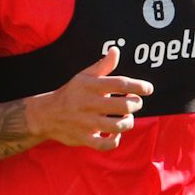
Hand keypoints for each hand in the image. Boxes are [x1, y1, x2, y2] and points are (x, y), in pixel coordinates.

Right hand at [24, 47, 152, 150]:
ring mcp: (86, 123)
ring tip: (127, 117)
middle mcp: (89, 104)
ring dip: (128, 122)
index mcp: (90, 86)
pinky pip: (105, 144)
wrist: (46, 115)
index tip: (148, 89)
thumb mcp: (84, 76)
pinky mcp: (84, 138)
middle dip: (135, 104)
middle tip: (135, 102)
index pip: (120, 83)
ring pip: (118, 125)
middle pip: (124, 105)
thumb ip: (102, 65)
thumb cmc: (70, 94)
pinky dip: (115, 140)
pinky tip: (115, 134)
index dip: (138, 86)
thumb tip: (115, 50)